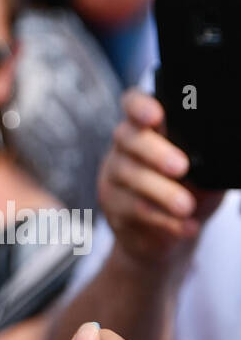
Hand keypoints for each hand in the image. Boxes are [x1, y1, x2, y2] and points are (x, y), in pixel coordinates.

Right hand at [97, 89, 222, 269]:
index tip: (156, 116)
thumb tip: (228, 149)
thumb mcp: (204, 167)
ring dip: (162, 193)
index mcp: (147, 127)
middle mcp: (124, 147)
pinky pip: (134, 210)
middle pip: (129, 139)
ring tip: (187, 207)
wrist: (164, 235)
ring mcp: (113, 176)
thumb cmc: (189, 190)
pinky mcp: (112, 207)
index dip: (139, 106)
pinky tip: (186, 226)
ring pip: (131, 177)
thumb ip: (206, 153)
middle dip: (155, 153)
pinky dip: (165, 221)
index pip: (133, 104)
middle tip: (182, 168)